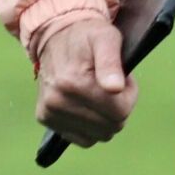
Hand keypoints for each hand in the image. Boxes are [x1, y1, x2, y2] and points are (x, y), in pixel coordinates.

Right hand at [35, 18, 137, 147]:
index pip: (120, 112)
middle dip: (118, 107)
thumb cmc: (87, 36)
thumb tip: (115, 89)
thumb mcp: (106, 38)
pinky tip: (88, 105)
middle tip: (112, 85)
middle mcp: (57, 101)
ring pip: (98, 136)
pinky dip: (91, 126)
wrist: (55, 35)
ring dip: (105, 117)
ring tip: (99, 93)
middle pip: (111, 126)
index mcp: (73, 82)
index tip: (122, 80)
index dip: (129, 96)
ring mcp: (49, 112)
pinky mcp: (45, 118)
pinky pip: (82, 139)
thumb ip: (112, 63)